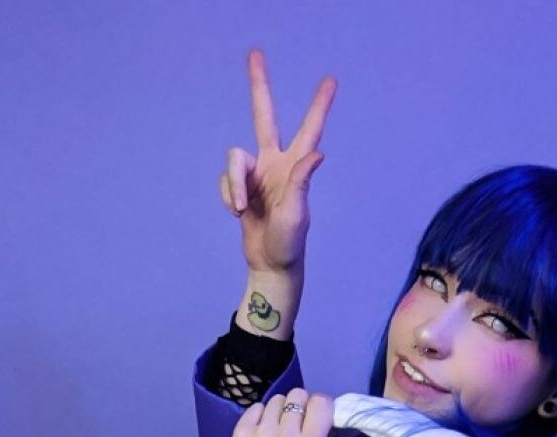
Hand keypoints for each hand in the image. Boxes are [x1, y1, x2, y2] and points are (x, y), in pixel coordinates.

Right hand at [219, 49, 337, 273]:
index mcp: (294, 167)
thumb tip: (318, 154)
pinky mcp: (240, 187)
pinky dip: (226, 194)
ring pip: (234, 159)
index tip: (331, 80)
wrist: (269, 264)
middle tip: (255, 53)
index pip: (310, 130)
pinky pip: (225, 179)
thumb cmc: (288, 242)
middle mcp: (276, 163)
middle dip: (259, 86)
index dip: (319, 106)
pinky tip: (237, 212)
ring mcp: (256, 174)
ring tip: (239, 208)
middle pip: (263, 115)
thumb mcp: (297, 213)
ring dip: (232, 183)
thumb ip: (302, 181)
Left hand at [229, 389, 335, 436]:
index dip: (321, 405)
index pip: (321, 403)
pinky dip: (262, 416)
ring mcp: (260, 434)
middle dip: (300, 405)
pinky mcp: (241, 433)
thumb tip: (327, 411)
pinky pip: (257, 407)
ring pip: (277, 399)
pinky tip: (263, 431)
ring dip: (281, 410)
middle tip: (297, 420)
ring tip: (278, 427)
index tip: (317, 414)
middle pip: (298, 394)